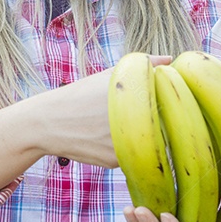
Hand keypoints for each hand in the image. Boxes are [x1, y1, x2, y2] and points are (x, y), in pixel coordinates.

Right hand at [40, 54, 173, 168]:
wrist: (48, 122)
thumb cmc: (81, 95)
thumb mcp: (108, 75)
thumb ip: (142, 66)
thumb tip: (170, 60)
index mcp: (131, 97)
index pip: (169, 106)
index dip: (172, 107)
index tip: (169, 105)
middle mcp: (127, 121)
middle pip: (162, 128)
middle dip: (160, 125)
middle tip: (148, 118)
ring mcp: (121, 143)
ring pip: (147, 145)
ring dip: (144, 139)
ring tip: (123, 129)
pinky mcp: (114, 161)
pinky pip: (131, 157)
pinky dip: (127, 149)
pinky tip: (108, 140)